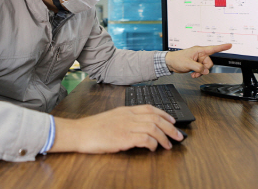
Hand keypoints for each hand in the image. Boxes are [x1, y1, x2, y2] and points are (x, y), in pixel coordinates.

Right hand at [50, 105, 183, 153]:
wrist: (80, 132)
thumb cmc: (93, 127)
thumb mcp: (111, 118)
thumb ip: (125, 119)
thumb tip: (139, 127)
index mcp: (125, 109)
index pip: (150, 108)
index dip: (164, 114)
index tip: (172, 120)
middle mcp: (128, 116)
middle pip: (156, 118)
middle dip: (170, 127)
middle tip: (178, 136)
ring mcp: (126, 126)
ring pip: (153, 128)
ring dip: (164, 137)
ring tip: (168, 145)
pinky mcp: (124, 138)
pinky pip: (145, 139)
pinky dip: (153, 144)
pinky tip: (153, 148)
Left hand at [165, 43, 231, 77]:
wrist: (171, 63)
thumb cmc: (177, 59)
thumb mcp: (188, 63)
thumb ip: (198, 67)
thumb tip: (205, 70)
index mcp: (199, 50)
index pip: (213, 48)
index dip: (222, 47)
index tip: (229, 45)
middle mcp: (200, 54)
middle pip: (209, 63)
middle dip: (205, 68)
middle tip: (197, 71)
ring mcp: (198, 60)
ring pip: (206, 68)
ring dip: (201, 72)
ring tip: (194, 73)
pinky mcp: (196, 65)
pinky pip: (202, 70)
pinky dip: (198, 73)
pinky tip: (193, 74)